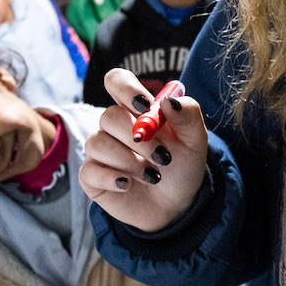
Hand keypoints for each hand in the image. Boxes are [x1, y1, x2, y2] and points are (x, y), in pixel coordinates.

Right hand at [79, 68, 208, 231]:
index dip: (125, 87)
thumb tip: (168, 101)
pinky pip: (89, 170)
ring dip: (130, 161)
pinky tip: (129, 184)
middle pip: (109, 116)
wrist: (177, 204)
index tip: (144, 105)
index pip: (116, 81)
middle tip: (163, 157)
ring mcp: (100, 150)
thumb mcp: (195, 140)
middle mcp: (114, 126)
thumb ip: (188, 114)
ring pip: (98, 143)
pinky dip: (112, 178)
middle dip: (138, 137)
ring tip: (153, 175)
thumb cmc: (183, 165)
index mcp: (137, 109)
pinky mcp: (91, 176)